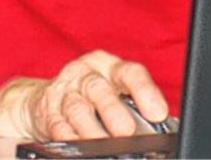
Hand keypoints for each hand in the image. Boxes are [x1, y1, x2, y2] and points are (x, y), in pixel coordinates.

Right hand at [0, 50, 168, 139]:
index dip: (144, 91)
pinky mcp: (48, 110)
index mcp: (108, 66)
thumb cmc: (92, 96)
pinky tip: (78, 145)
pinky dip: (69, 137)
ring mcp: (64, 91)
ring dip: (91, 130)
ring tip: (104, 145)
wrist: (46, 98)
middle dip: (113, 111)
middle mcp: (85, 73)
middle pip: (99, 89)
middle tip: (127, 131)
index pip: (129, 72)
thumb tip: (164, 125)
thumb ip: (135, 104)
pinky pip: (58, 125)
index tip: (158, 112)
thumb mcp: (114, 91)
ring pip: (77, 108)